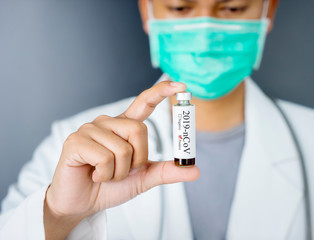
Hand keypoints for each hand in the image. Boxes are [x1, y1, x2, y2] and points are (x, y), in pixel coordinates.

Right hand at [44, 81, 199, 238]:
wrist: (82, 203)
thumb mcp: (143, 178)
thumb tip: (195, 170)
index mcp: (124, 126)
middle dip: (138, 159)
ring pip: (123, 148)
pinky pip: (105, 158)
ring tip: (104, 175)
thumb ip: (166, 171)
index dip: (161, 92)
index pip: (144, 103)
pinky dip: (105, 175)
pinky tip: (93, 175)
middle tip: (122, 171)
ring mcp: (90, 129)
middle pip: (139, 130)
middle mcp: (108, 123)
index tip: (180, 85)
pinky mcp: (76, 141)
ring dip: (119, 172)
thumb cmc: (110, 186)